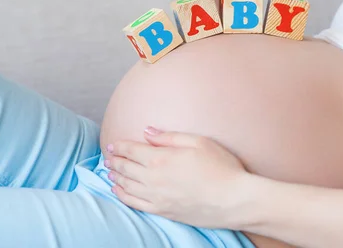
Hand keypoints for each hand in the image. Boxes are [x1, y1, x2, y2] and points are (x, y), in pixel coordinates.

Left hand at [106, 127, 249, 228]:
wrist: (233, 199)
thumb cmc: (221, 167)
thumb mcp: (199, 142)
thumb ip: (169, 137)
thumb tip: (147, 131)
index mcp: (161, 158)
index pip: (131, 150)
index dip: (119, 146)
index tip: (113, 144)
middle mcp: (153, 179)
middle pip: (125, 168)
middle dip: (114, 161)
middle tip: (109, 156)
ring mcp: (156, 197)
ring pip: (126, 186)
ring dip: (115, 177)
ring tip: (110, 171)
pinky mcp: (162, 211)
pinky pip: (134, 203)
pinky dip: (122, 196)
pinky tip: (118, 191)